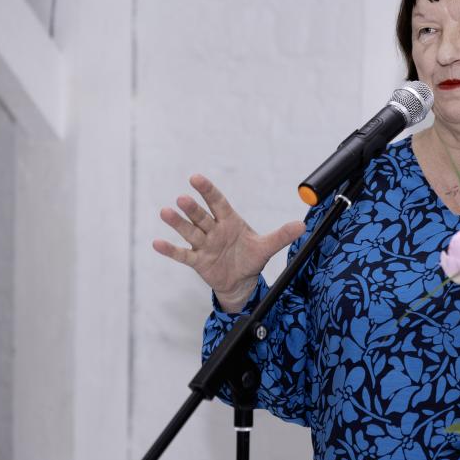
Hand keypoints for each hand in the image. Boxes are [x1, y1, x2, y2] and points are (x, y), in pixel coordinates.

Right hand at [152, 174, 304, 311]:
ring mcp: (204, 245)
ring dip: (177, 223)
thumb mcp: (266, 247)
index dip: (207, 191)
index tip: (196, 178)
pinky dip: (170, 250)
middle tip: (183, 198)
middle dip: (192, 209)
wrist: (241, 281)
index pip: (217, 203)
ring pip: (189, 232)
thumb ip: (282, 235)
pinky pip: (182, 255)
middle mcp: (214, 230)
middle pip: (201, 216)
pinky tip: (157, 243)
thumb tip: (302, 226)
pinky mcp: (198, 261)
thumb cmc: (250, 258)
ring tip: (166, 212)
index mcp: (229, 221)